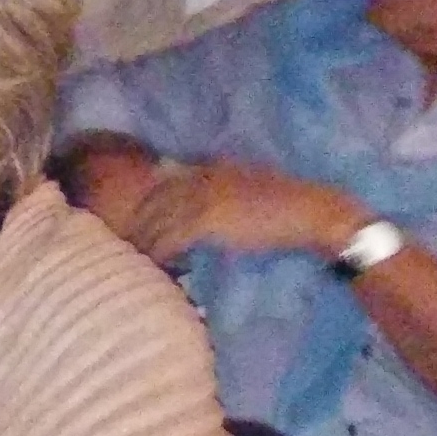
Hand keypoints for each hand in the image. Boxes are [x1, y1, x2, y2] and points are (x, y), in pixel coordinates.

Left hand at [112, 157, 368, 266]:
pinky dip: (161, 253)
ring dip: (143, 241)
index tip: (130, 219)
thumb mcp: (248, 191)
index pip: (164, 182)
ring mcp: (204, 196)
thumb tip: (198, 221)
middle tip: (121, 243)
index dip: (145, 202)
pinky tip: (156, 266)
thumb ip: (221, 196)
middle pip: (154, 200)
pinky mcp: (209, 218)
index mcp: (212, 169)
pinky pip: (172, 238)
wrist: (316, 215)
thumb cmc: (289, 208)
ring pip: (157, 220)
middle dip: (136, 222)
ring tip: (132, 259)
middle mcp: (202, 178)